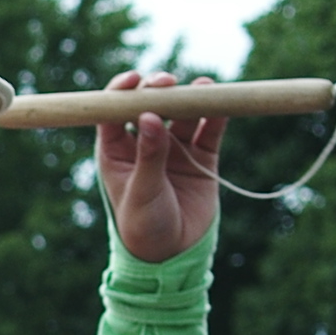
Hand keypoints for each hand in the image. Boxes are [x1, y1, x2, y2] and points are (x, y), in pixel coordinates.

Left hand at [95, 68, 228, 264]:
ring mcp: (174, 147)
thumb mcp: (142, 191)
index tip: (134, 80)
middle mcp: (144, 142)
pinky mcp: (201, 156)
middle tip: (168, 84)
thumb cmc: (143, 226)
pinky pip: (209, 129)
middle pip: (151, 104)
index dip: (122, 91)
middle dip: (159, 89)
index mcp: (116, 150)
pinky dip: (216, 115)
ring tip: (202, 88)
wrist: (172, 254)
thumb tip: (148, 116)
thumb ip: (149, 155)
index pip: (113, 111)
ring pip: (183, 112)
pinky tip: (221, 103)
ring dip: (191, 98)